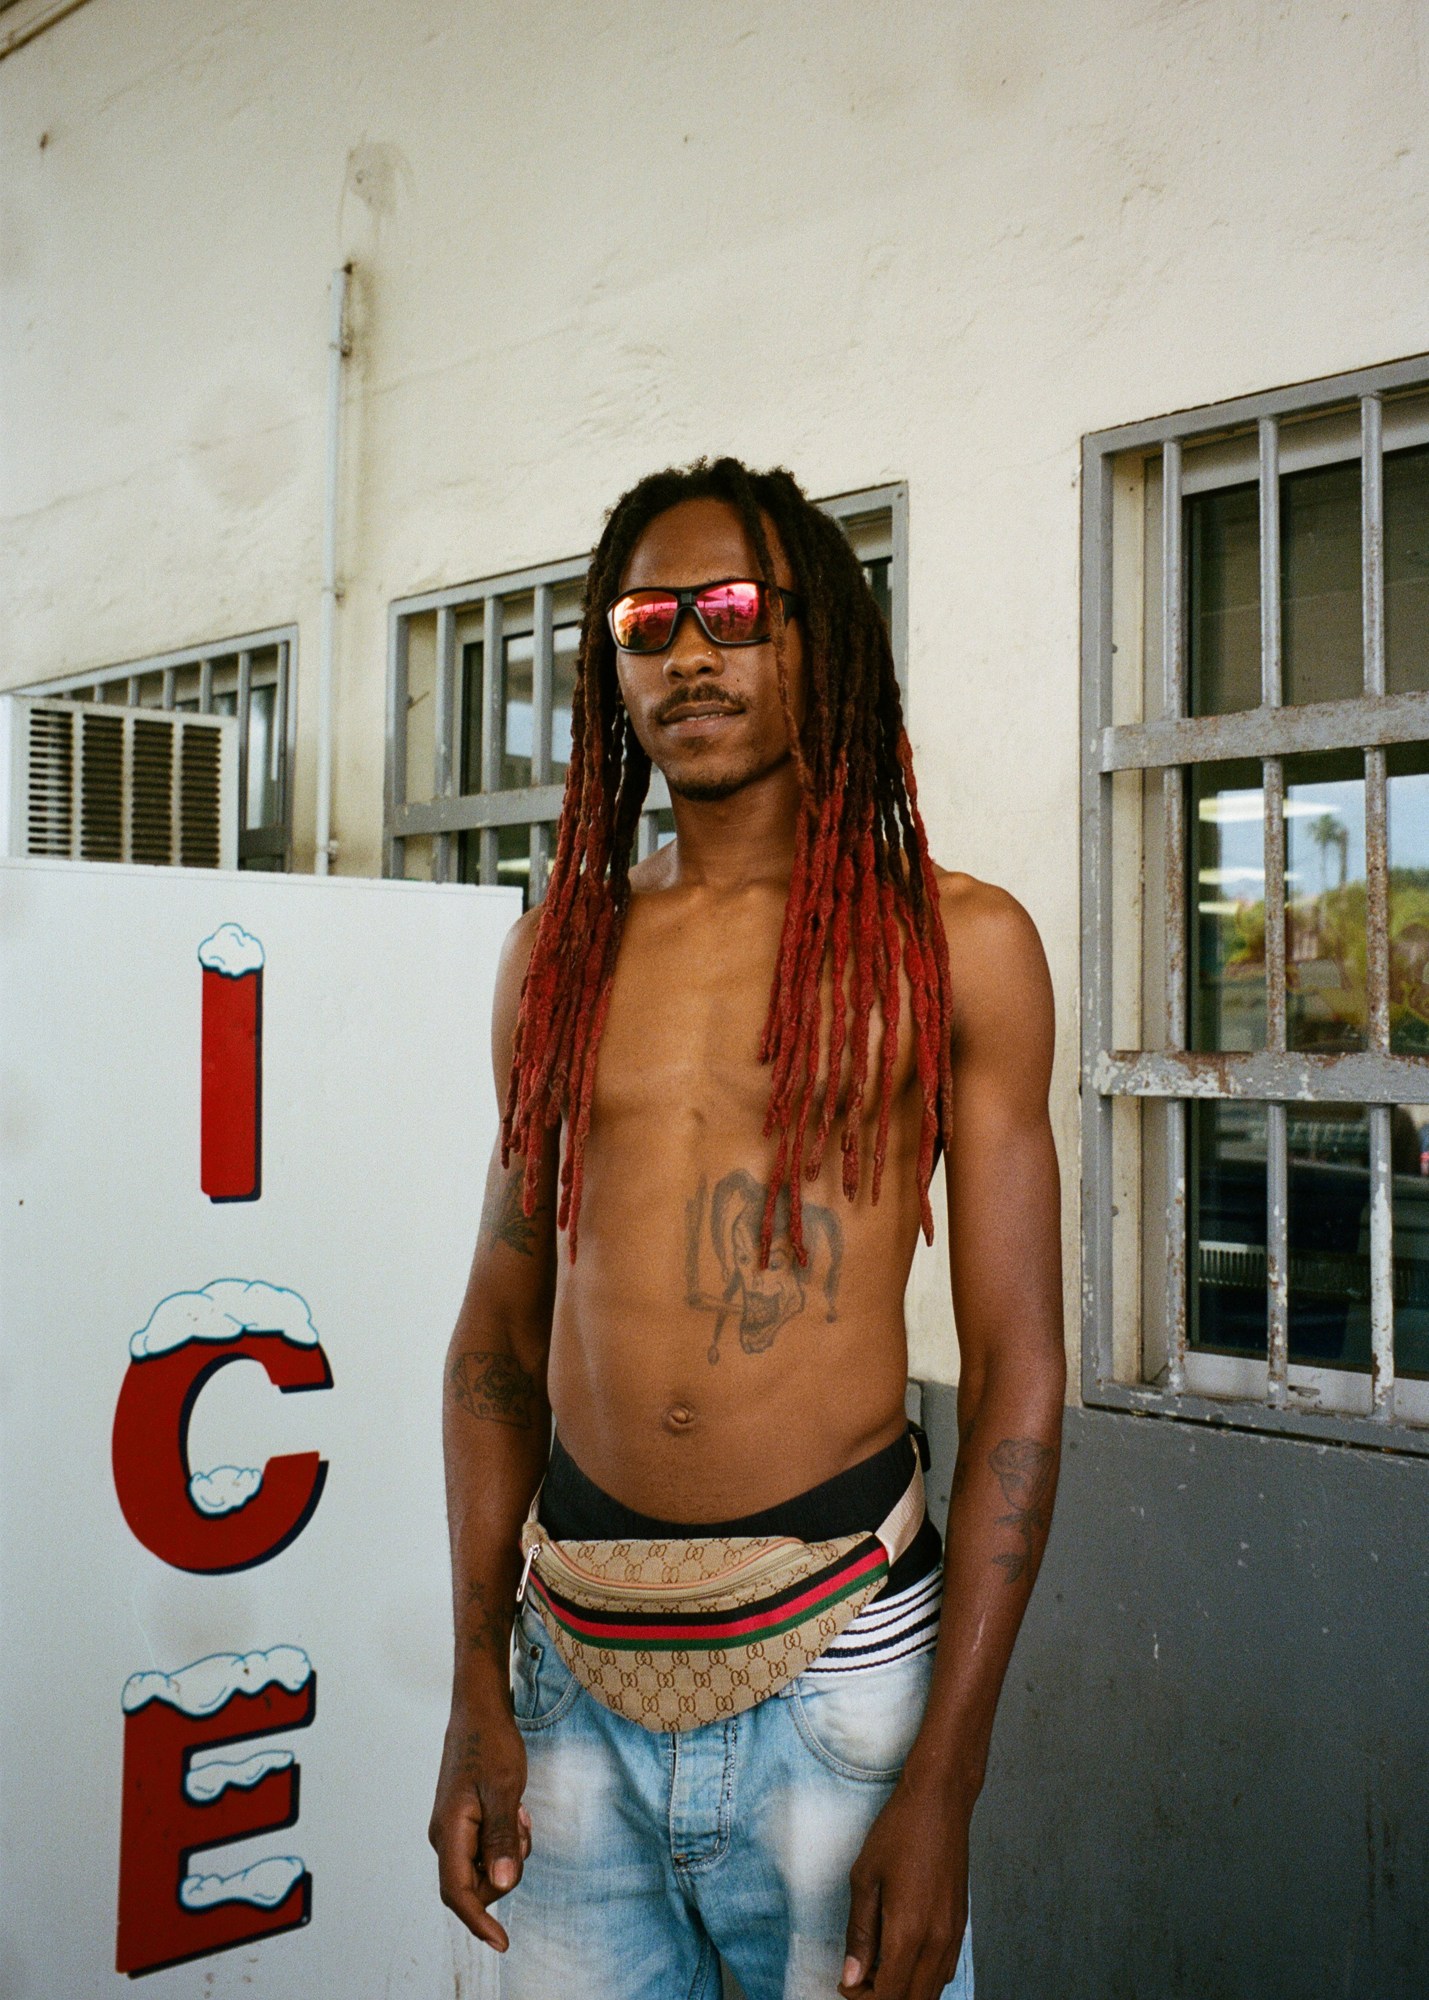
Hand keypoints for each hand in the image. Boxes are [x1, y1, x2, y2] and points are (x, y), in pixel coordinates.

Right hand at [429, 1697, 532, 1950]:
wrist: (478, 1710)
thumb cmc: (490, 1743)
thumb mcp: (504, 1789)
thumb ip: (502, 1838)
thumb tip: (501, 1884)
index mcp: (449, 1833)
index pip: (459, 1893)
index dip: (480, 1923)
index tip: (503, 1943)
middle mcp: (445, 1837)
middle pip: (475, 1885)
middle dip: (505, 1869)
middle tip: (521, 1826)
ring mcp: (452, 1830)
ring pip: (483, 1867)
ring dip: (508, 1850)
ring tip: (517, 1811)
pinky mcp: (462, 1822)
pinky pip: (485, 1848)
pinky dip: (505, 1838)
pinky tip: (513, 1809)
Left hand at [839, 1771, 970, 1998]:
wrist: (940, 1801)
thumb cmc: (899, 1831)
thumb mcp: (865, 1878)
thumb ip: (859, 1934)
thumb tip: (851, 1977)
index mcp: (909, 1932)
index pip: (889, 1996)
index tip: (845, 1984)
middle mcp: (937, 1941)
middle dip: (881, 1999)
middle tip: (858, 1979)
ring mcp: (954, 1935)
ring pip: (932, 1991)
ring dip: (904, 1990)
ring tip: (877, 1967)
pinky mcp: (960, 1925)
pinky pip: (944, 1971)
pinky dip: (923, 1978)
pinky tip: (903, 1957)